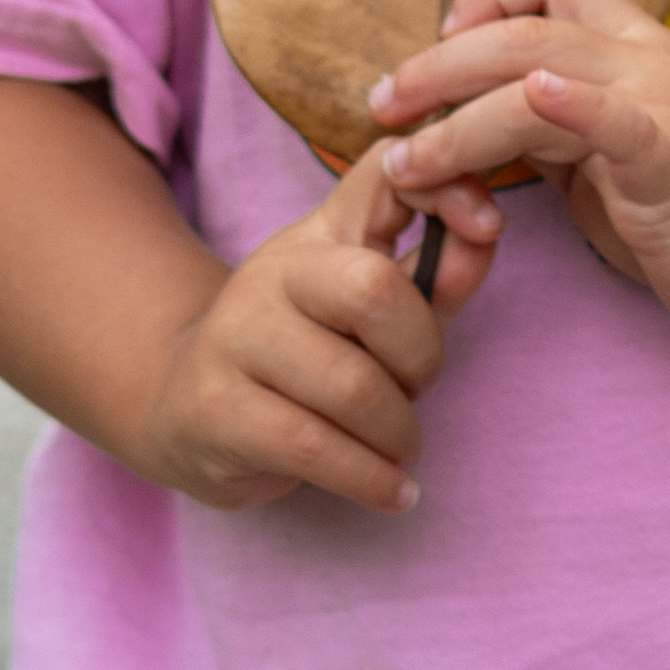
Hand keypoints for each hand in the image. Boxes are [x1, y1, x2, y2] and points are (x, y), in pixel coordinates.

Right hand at [134, 143, 500, 514]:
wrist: (182, 408)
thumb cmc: (301, 358)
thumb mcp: (370, 309)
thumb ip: (436, 274)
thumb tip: (487, 231)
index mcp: (316, 238)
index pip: (382, 177)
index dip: (444, 189)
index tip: (487, 225)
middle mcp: (270, 275)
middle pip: (373, 290)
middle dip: (421, 357)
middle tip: (416, 391)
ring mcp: (234, 339)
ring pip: (352, 386)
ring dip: (398, 434)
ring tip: (398, 452)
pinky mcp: (215, 410)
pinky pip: (315, 449)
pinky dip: (372, 480)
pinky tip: (393, 493)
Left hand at [369, 0, 669, 354]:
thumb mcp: (614, 163)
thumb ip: (557, 133)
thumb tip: (485, 120)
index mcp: (633, 51)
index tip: (440, 56)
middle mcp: (645, 61)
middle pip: (521, 26)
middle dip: (435, 64)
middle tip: (383, 106)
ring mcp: (662, 108)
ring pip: (539, 75)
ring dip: (457, 117)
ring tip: (407, 160)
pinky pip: (618, 122)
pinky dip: (573, 106)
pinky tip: (533, 103)